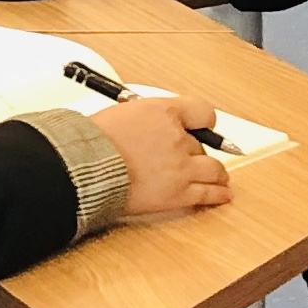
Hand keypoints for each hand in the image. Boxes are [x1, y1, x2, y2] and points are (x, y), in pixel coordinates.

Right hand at [97, 95, 232, 219]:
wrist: (84, 168)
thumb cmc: (94, 142)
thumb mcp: (123, 113)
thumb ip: (147, 118)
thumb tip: (153, 126)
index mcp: (164, 112)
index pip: (201, 112)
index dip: (203, 122)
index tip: (203, 128)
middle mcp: (177, 137)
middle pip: (200, 145)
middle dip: (195, 153)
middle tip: (190, 160)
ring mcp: (180, 167)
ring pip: (213, 169)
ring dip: (216, 174)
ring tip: (220, 178)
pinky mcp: (178, 193)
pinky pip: (208, 194)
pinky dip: (219, 195)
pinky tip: (223, 195)